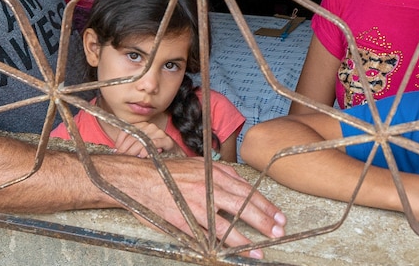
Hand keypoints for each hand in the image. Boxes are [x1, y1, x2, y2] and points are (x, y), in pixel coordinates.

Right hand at [108, 156, 285, 258]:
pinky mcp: (183, 219)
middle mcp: (208, 187)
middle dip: (263, 220)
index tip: (278, 215)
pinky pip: (205, 235)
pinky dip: (220, 245)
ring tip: (259, 250)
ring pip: (226, 224)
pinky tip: (230, 253)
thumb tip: (241, 187)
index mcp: (213, 172)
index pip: (246, 190)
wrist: (140, 178)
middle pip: (242, 206)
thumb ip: (220, 175)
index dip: (264, 204)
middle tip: (278, 232)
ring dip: (245, 238)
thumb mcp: (199, 165)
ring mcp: (196, 204)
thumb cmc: (169, 173)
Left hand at [114, 122, 183, 157]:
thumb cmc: (155, 151)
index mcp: (142, 126)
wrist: (174, 154)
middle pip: (133, 136)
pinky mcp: (167, 140)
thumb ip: (130, 146)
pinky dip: (148, 149)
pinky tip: (143, 155)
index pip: (126, 131)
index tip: (116, 151)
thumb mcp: (140, 146)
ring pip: (142, 140)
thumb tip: (116, 151)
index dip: (120, 141)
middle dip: (126, 148)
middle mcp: (149, 127)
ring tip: (131, 158)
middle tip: (122, 158)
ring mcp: (158, 132)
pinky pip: (155, 143)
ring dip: (135, 150)